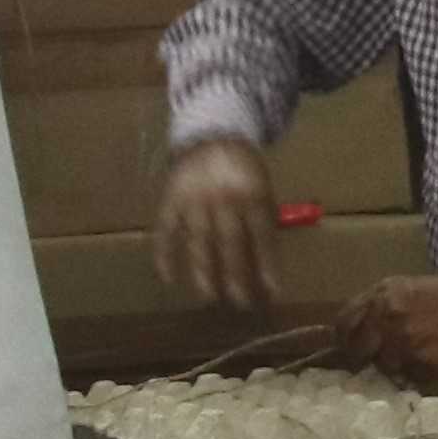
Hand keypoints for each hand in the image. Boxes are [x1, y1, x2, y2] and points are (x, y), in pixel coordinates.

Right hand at [149, 138, 281, 313]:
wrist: (210, 135)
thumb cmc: (241, 167)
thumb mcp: (262, 185)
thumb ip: (263, 216)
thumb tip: (266, 259)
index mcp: (252, 194)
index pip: (262, 236)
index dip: (268, 265)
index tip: (272, 292)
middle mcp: (223, 200)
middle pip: (231, 243)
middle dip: (236, 275)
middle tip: (240, 303)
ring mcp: (194, 201)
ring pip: (199, 241)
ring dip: (203, 271)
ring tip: (209, 297)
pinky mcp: (171, 201)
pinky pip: (165, 231)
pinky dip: (164, 254)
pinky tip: (168, 277)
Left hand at [336, 273, 437, 389]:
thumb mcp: (408, 288)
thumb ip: (378, 304)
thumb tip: (352, 327)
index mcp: (382, 297)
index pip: (343, 324)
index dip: (344, 338)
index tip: (349, 346)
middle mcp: (388, 320)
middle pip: (357, 351)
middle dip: (365, 357)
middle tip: (377, 360)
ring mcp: (405, 346)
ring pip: (385, 368)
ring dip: (397, 366)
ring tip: (418, 357)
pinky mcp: (423, 368)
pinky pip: (409, 380)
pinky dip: (418, 377)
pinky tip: (432, 365)